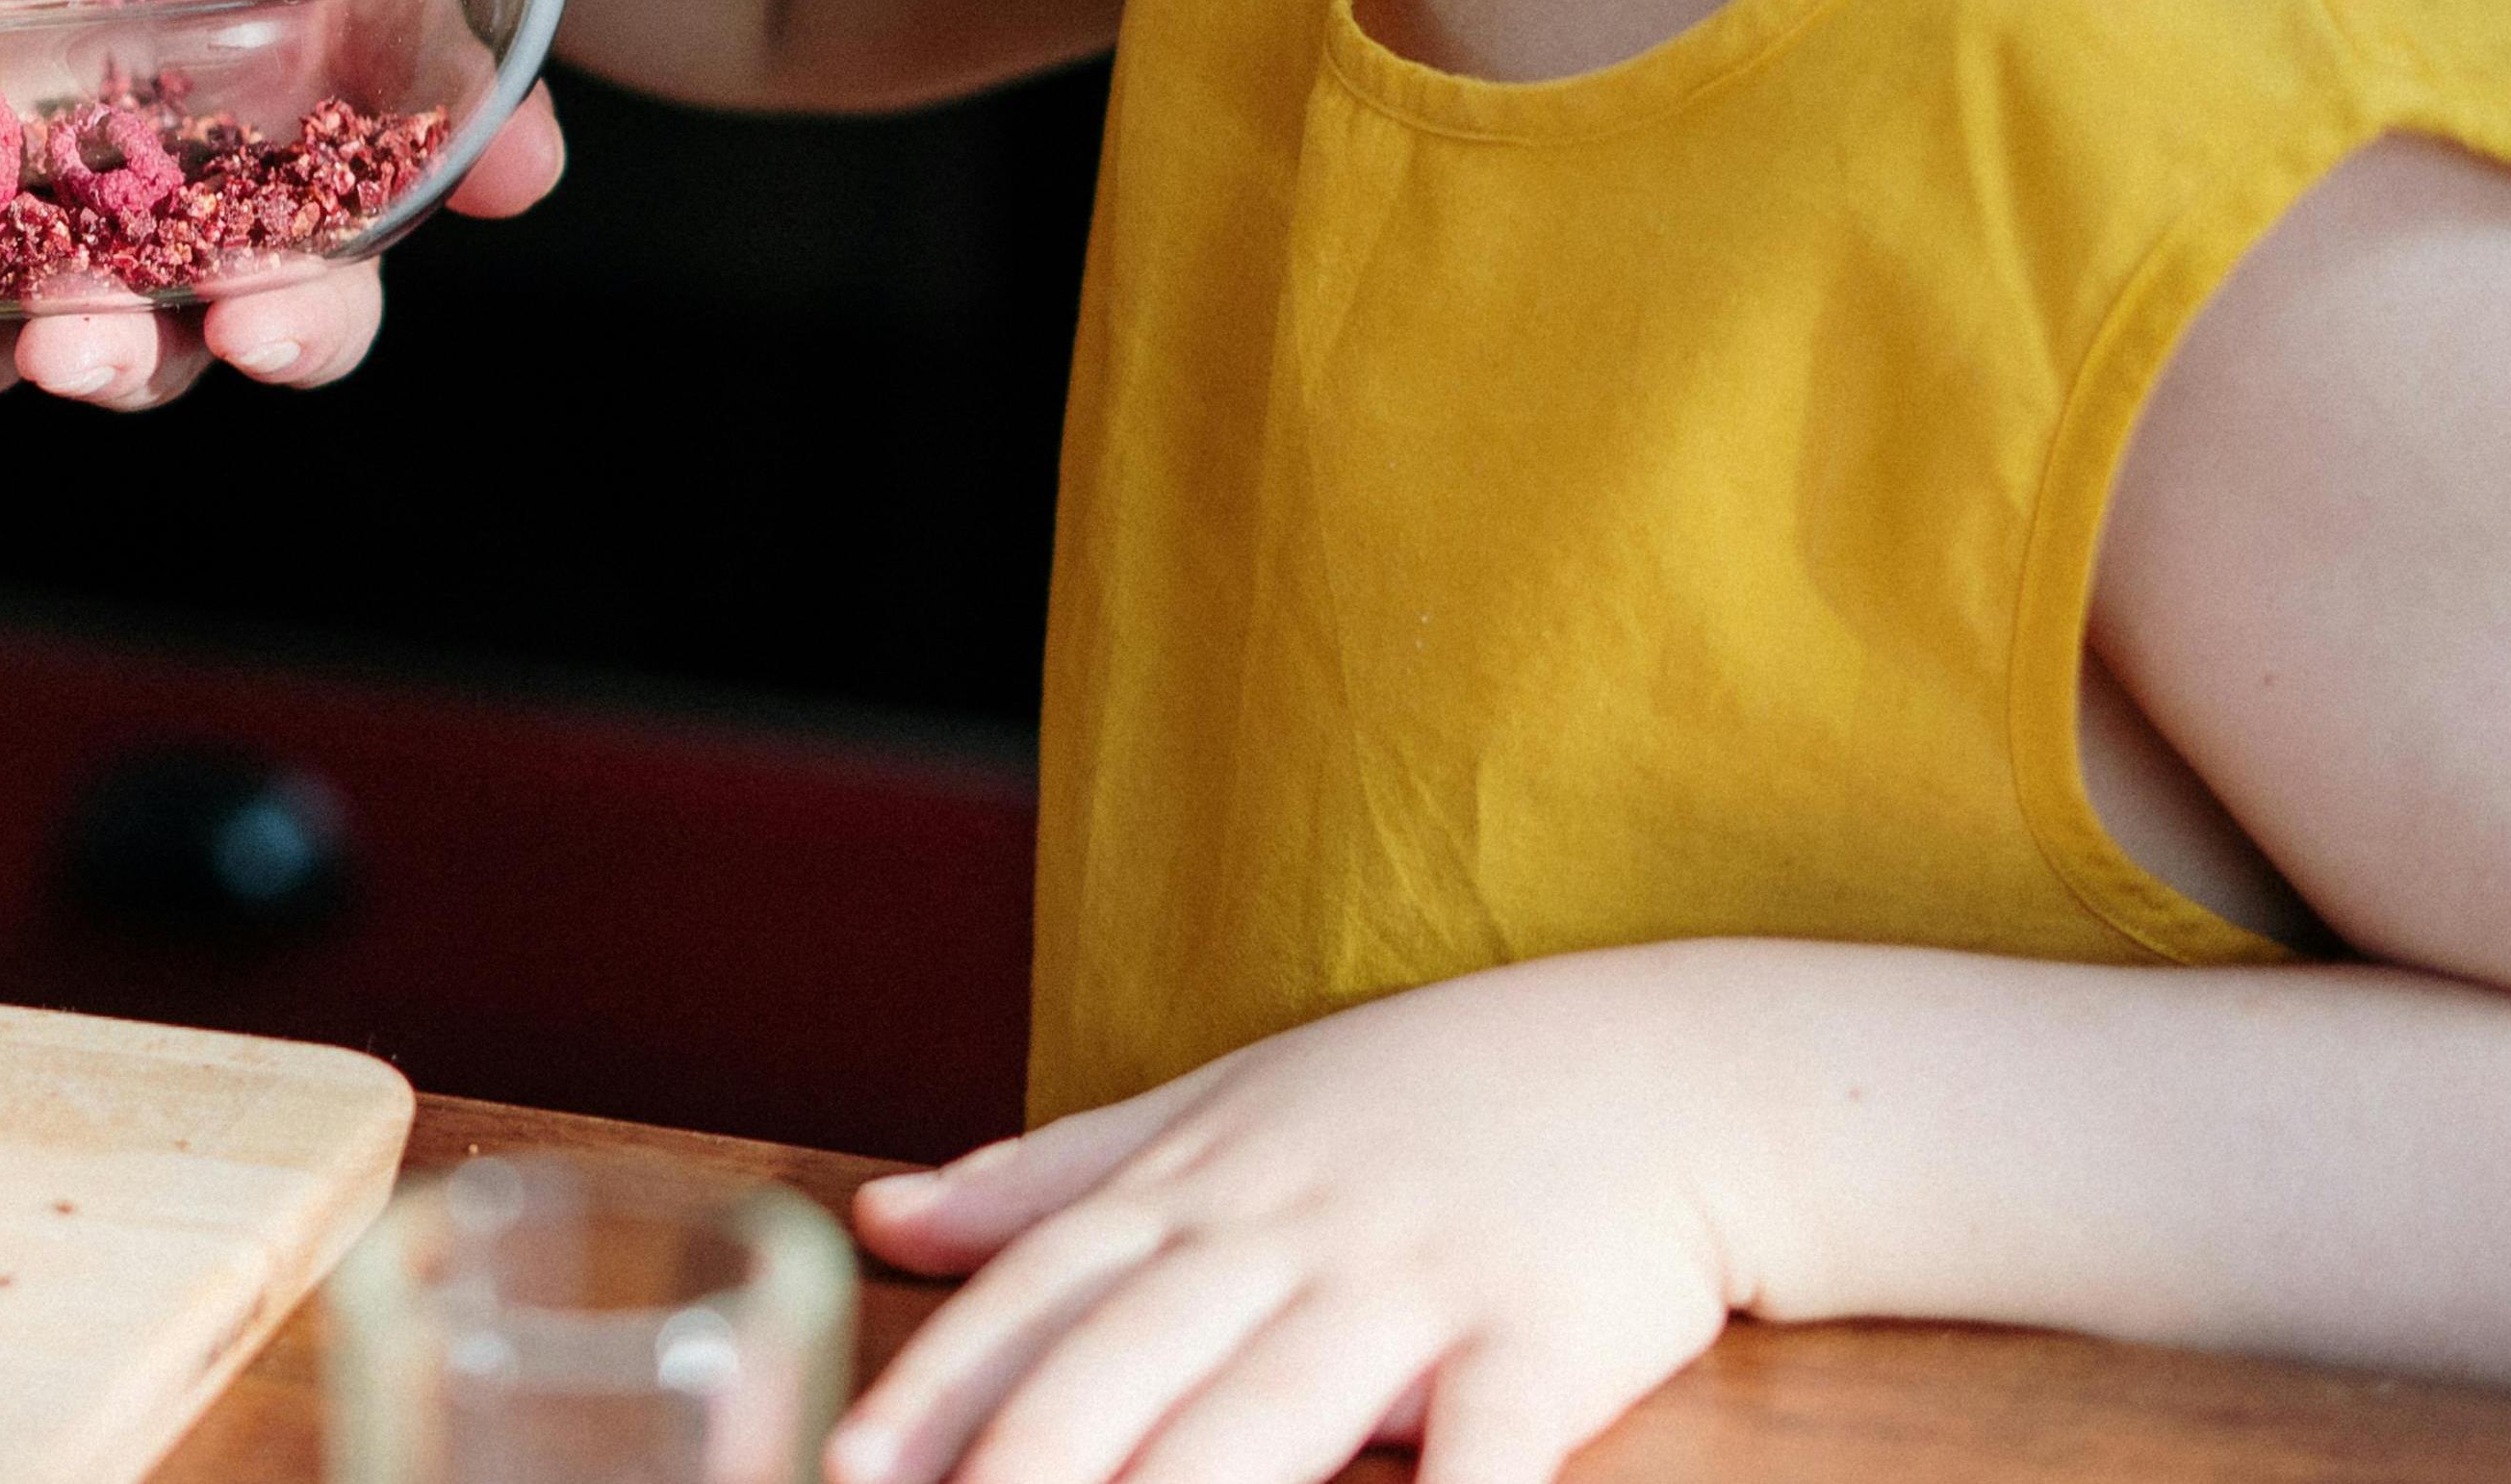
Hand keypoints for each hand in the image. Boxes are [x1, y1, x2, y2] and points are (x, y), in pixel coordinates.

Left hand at [0, 87, 569, 406]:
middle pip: (127, 351)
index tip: (260, 328)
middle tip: (58, 342)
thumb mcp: (368, 11)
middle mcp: (145, 279)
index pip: (308, 319)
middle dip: (89, 352)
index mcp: (270, 243)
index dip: (290, 331)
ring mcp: (15, 264)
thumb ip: (448, 87)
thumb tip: (535, 173)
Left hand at [834, 954, 1750, 1483]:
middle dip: (1024, 1463)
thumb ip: (1048, 1180)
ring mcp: (1411, 1285)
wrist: (1666, 1066)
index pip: (1038, 1294)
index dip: (938, 1384)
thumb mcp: (1219, 1111)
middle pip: (1128, 1363)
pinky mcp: (1542, 1342)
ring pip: (1269, 1411)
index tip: (843, 1468)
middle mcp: (1283, 1232)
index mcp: (1197, 1184)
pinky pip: (1488, 1450)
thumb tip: (879, 1215)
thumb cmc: (1421, 1103)